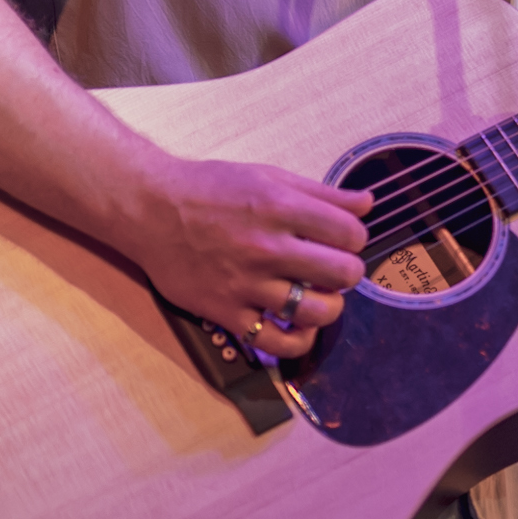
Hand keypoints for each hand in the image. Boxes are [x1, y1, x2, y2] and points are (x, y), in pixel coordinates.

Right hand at [130, 157, 372, 359]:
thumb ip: (322, 192)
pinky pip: (277, 343)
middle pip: (343, 273)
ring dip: (329, 306)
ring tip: (318, 295)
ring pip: (317, 312)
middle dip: (348, 271)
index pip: (350, 233)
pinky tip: (299, 326)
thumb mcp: (268, 176)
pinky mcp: (227, 312)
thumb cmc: (211, 189)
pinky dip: (298, 340)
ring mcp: (247, 284)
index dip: (355, 238)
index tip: (343, 239)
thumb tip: (368, 203)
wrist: (150, 209)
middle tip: (333, 268)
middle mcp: (267, 248)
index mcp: (280, 208)